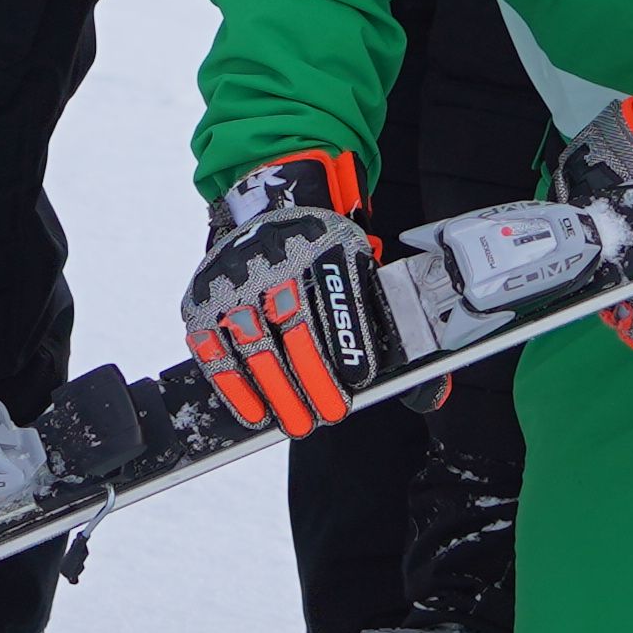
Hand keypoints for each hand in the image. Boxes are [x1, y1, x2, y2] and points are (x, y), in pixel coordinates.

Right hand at [186, 150, 382, 436]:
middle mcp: (273, 256)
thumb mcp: (362, 267)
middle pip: (292, 322)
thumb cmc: (323, 254)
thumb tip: (431, 394)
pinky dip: (232, 385)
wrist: (268, 209)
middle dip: (311, 375)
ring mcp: (232, 278)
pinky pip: (212, 347)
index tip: (359, 379)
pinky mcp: (201, 299)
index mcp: (322, 243)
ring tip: (295, 422)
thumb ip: (389, 326)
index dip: (347, 338)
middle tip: (327, 414)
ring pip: (252, 339)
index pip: (335, 294)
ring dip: (275, 388)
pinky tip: (253, 412)